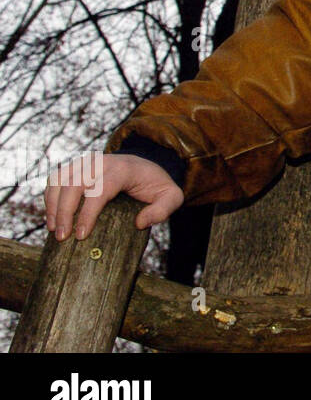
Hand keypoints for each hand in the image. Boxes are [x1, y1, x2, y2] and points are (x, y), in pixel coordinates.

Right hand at [44, 153, 184, 240]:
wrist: (148, 164)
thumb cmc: (156, 185)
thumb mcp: (172, 196)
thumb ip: (163, 210)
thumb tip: (140, 223)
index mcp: (124, 169)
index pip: (100, 189)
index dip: (88, 212)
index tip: (81, 235)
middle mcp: (103, 162)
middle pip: (75, 183)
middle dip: (65, 212)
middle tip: (62, 237)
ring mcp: (87, 162)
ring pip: (61, 179)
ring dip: (53, 205)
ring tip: (54, 230)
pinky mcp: (77, 166)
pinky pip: (56, 178)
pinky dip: (50, 197)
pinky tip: (51, 217)